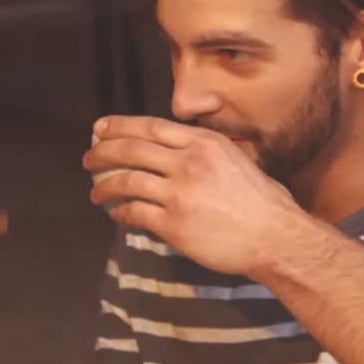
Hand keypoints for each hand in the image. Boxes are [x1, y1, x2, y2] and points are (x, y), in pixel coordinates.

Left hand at [84, 116, 309, 277]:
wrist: (276, 236)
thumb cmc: (262, 202)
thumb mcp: (234, 159)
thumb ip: (203, 152)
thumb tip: (174, 152)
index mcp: (204, 143)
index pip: (151, 127)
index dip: (120, 126)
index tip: (99, 128)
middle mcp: (188, 162)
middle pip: (131, 150)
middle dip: (102, 153)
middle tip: (87, 160)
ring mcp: (179, 193)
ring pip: (127, 181)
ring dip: (104, 186)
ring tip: (94, 192)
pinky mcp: (173, 223)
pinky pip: (135, 213)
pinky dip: (120, 213)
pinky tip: (116, 215)